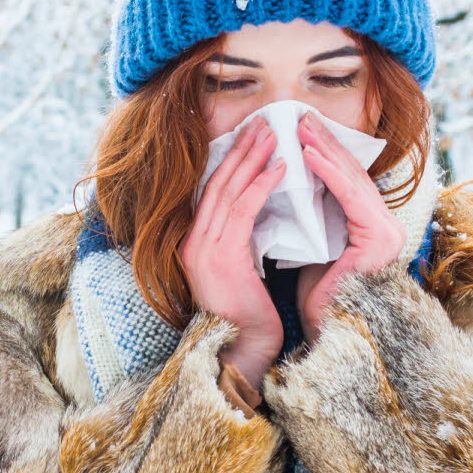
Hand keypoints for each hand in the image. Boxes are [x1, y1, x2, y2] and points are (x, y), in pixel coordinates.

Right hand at [178, 116, 286, 388]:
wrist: (240, 350)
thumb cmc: (247, 318)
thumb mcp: (238, 273)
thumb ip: (239, 244)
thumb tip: (257, 217)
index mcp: (193, 245)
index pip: (211, 193)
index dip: (230, 162)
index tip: (249, 138)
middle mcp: (192, 242)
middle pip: (216, 184)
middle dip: (241, 150)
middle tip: (262, 122)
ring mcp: (203, 249)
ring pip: (229, 191)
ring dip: (253, 158)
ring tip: (273, 134)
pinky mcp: (222, 257)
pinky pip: (244, 210)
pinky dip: (262, 185)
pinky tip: (280, 168)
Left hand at [295, 110, 405, 344]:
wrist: (332, 335)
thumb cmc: (321, 300)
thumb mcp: (315, 249)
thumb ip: (315, 220)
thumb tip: (292, 191)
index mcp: (372, 229)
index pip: (345, 183)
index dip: (323, 154)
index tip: (299, 131)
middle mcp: (386, 227)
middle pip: (350, 176)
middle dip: (323, 143)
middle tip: (298, 116)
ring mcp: (386, 231)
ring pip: (350, 180)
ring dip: (323, 149)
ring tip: (299, 126)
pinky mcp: (378, 237)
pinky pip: (348, 196)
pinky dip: (326, 173)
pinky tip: (307, 154)